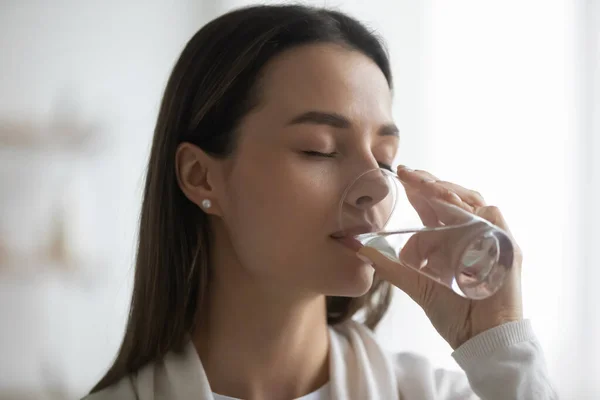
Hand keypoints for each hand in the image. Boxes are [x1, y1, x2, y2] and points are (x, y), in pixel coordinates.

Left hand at [357, 166, 523, 348]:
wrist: (479, 338)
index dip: (419, 189)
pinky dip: (470, 208)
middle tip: (407, 173)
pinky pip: (491, 217)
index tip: (400, 174)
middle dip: (429, 182)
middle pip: (452, 196)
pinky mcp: (506, 247)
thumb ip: (387, 264)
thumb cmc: (452, 311)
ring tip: (424, 185)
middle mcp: (472, 232)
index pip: (435, 205)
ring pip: (472, 201)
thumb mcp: (413, 282)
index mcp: (451, 238)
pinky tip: (449, 204)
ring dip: (446, 190)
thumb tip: (354, 246)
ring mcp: (491, 237)